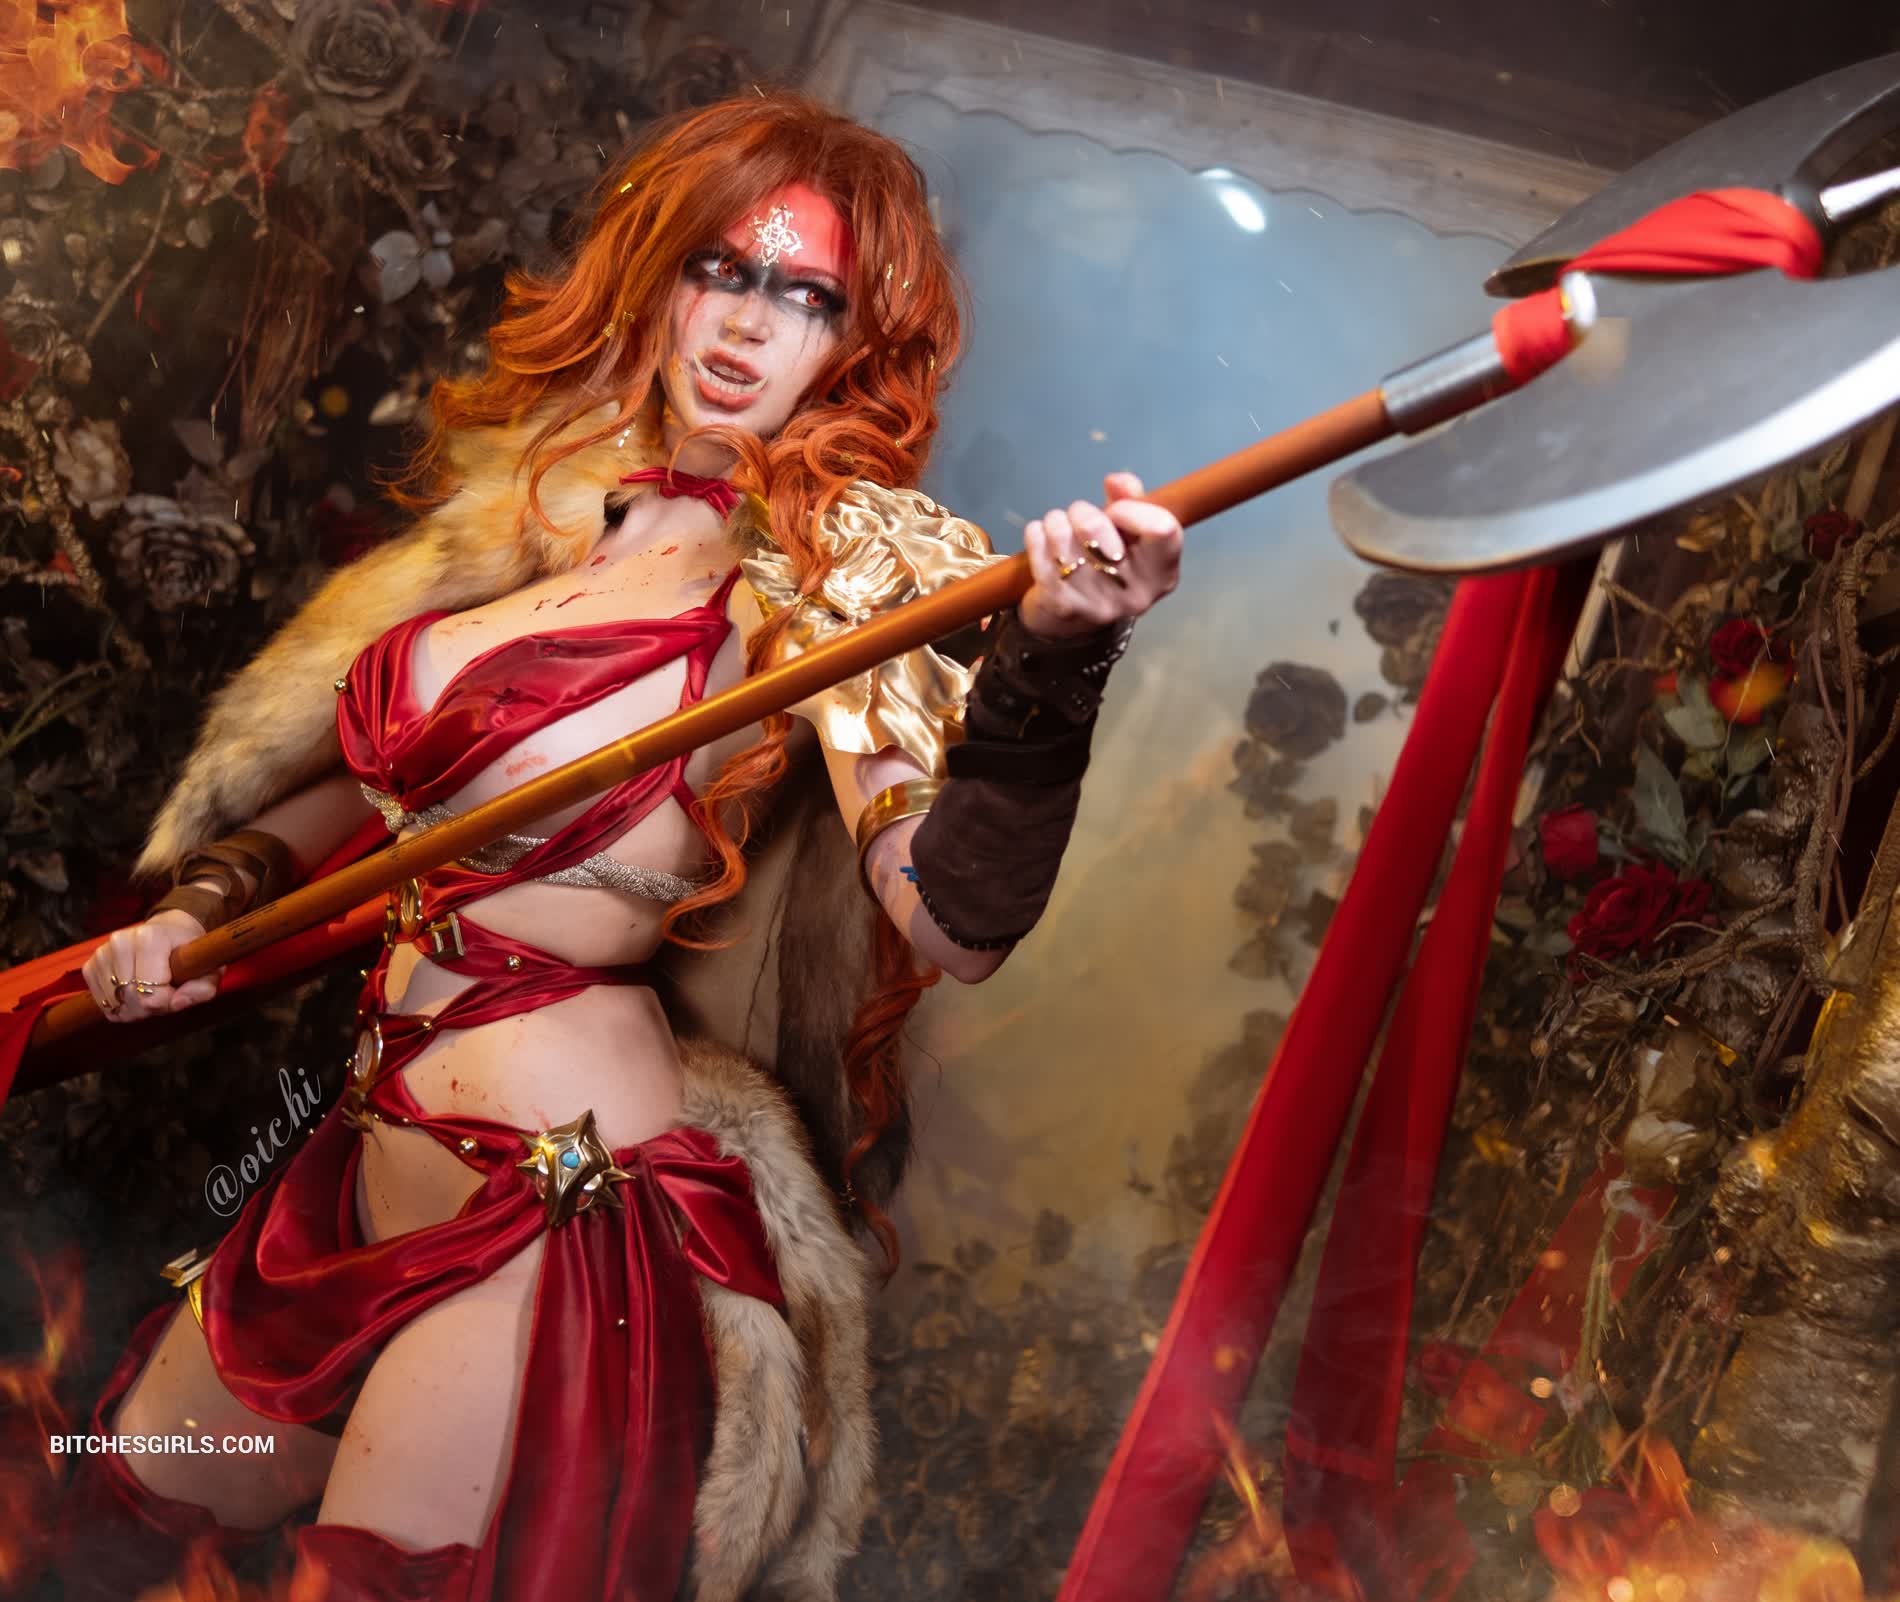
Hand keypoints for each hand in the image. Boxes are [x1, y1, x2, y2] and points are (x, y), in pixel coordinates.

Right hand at [81, 910, 225, 1021]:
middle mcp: (120, 942)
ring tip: (149, 990)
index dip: (167, 1003)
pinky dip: (118, 1006)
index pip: (152, 995)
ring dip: (134, 1008)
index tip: (176, 991)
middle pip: (130, 1001)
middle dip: (150, 1008)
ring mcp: (101, 953)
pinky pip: (102, 1003)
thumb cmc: (189, 952)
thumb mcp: (209, 968)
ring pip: (114, 1005)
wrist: (168, 931)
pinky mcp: (90, 965)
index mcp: (150, 938)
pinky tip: (133, 991)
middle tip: (164, 993)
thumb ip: (202, 988)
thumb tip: (177, 1003)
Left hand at [1020, 472, 1181, 639]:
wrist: (1070, 622)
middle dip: (1081, 511)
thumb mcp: (1129, 533)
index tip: (1116, 512)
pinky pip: (1040, 548)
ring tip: (1059, 530)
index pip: (1161, 528)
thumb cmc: (1105, 564)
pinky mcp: (1061, 605)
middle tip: (1080, 520)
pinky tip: (1042, 540)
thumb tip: (1115, 481)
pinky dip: (1036, 534)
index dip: (1131, 509)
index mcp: (1162, 575)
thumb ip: (1131, 500)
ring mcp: (1097, 604)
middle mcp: (1135, 595)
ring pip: (1061, 535)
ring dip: (1056, 521)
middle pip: (1095, 527)